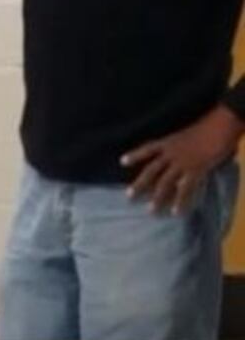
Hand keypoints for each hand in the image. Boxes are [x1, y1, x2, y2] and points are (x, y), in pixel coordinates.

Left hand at [121, 106, 244, 214]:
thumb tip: (177, 155)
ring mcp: (182, 163)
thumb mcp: (187, 135)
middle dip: (140, 184)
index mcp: (168, 142)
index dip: (135, 155)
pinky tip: (176, 212)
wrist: (218, 127)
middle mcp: (171, 153)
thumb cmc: (206, 128)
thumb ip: (180, 145)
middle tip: (129, 197)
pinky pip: (186, 189)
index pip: (147, 149)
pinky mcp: (195, 171)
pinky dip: (181, 201)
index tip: (122, 161)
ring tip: (151, 211)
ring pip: (165, 182)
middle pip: (151, 170)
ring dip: (158, 198)